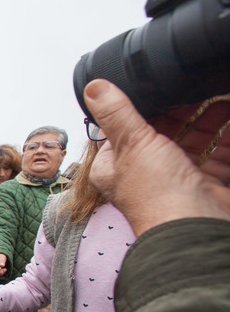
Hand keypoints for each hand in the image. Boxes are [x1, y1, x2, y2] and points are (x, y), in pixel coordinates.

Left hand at [85, 79, 229, 234]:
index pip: (122, 130)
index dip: (139, 108)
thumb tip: (94, 87)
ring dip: (207, 118)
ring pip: (193, 141)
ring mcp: (176, 179)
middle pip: (162, 132)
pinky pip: (219, 155)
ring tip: (219, 93)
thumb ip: (116, 113)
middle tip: (194, 84)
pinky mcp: (204, 184)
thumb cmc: (155, 192)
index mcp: (116, 166)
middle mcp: (144, 173)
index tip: (155, 84)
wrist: (193, 227)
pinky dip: (226, 136)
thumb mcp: (131, 143)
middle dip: (180, 109)